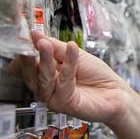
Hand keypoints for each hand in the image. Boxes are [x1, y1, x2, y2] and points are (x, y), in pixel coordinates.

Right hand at [9, 31, 132, 124]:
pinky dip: (68, 65)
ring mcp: (54, 97)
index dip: (23, 53)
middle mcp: (47, 87)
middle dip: (30, 57)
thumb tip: (35, 34)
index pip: (26, 66)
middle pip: (31, 74)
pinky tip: (72, 50)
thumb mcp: (73, 54)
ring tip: (46, 45)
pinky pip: (63, 83)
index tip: (23, 39)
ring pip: (44, 79)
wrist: (116, 92)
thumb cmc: (97, 75)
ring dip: (45, 60)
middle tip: (31, 43)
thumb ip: (53, 46)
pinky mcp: (64, 104)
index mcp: (47, 73)